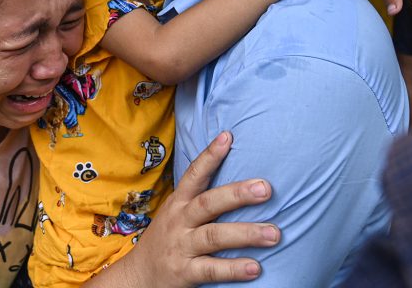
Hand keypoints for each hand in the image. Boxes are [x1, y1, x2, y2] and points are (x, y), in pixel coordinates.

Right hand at [113, 132, 279, 287]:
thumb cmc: (167, 239)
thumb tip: (239, 180)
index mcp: (178, 203)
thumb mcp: (176, 213)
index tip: (228, 137)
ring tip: (274, 233)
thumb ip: (199, 199)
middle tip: (266, 188)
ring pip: (214, 236)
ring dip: (246, 234)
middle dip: (237, 194)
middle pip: (208, 203)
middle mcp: (179, 221)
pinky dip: (234, 269)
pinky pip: (212, 270)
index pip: (194, 175)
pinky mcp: (184, 272)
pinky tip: (256, 268)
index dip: (210, 156)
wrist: (137, 277)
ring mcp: (181, 247)